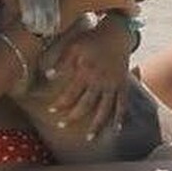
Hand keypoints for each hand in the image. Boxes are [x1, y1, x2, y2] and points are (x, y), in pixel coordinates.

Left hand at [44, 19, 132, 139]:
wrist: (116, 33)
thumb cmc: (93, 38)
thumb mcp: (74, 46)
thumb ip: (61, 62)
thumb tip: (48, 76)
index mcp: (86, 71)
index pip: (70, 93)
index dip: (60, 104)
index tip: (50, 112)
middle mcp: (100, 81)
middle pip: (86, 104)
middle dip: (73, 117)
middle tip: (62, 126)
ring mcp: (113, 84)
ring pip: (104, 109)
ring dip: (96, 125)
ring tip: (89, 138)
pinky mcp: (123, 84)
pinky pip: (123, 103)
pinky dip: (120, 117)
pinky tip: (117, 129)